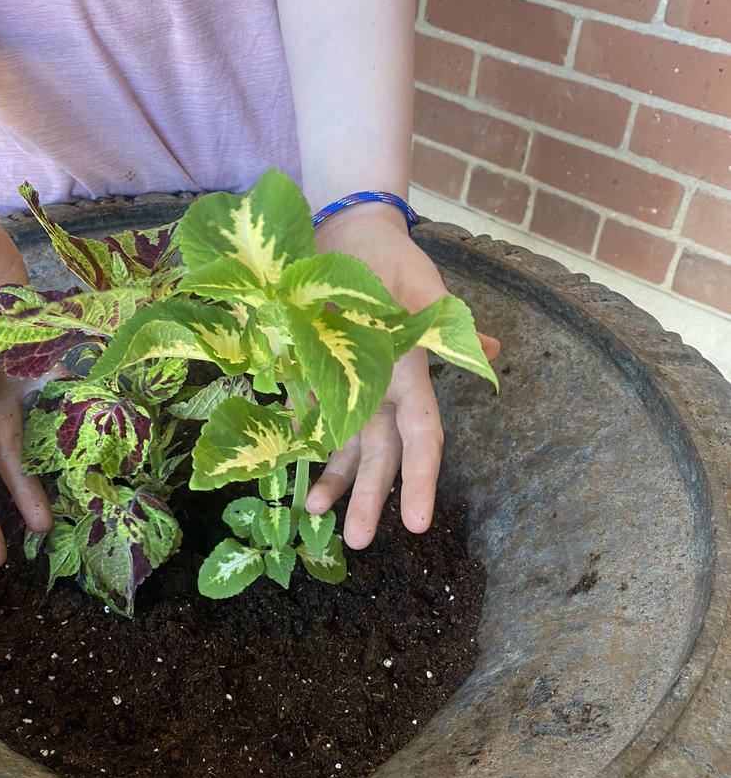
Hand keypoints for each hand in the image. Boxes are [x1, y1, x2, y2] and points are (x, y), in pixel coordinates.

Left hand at [306, 205, 498, 547]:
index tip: (421, 524)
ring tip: (312, 514)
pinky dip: (297, 445)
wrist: (346, 234)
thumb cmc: (393, 261)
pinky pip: (305, 420)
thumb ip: (447, 326)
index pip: (423, 438)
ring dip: (333, 481)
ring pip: (343, 447)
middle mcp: (380, 392)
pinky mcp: (309, 376)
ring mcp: (344, 387)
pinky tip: (286, 472)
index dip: (424, 480)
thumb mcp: (423, 290)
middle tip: (358, 543)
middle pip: (379, 456)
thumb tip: (491, 353)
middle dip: (371, 499)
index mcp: (412, 377)